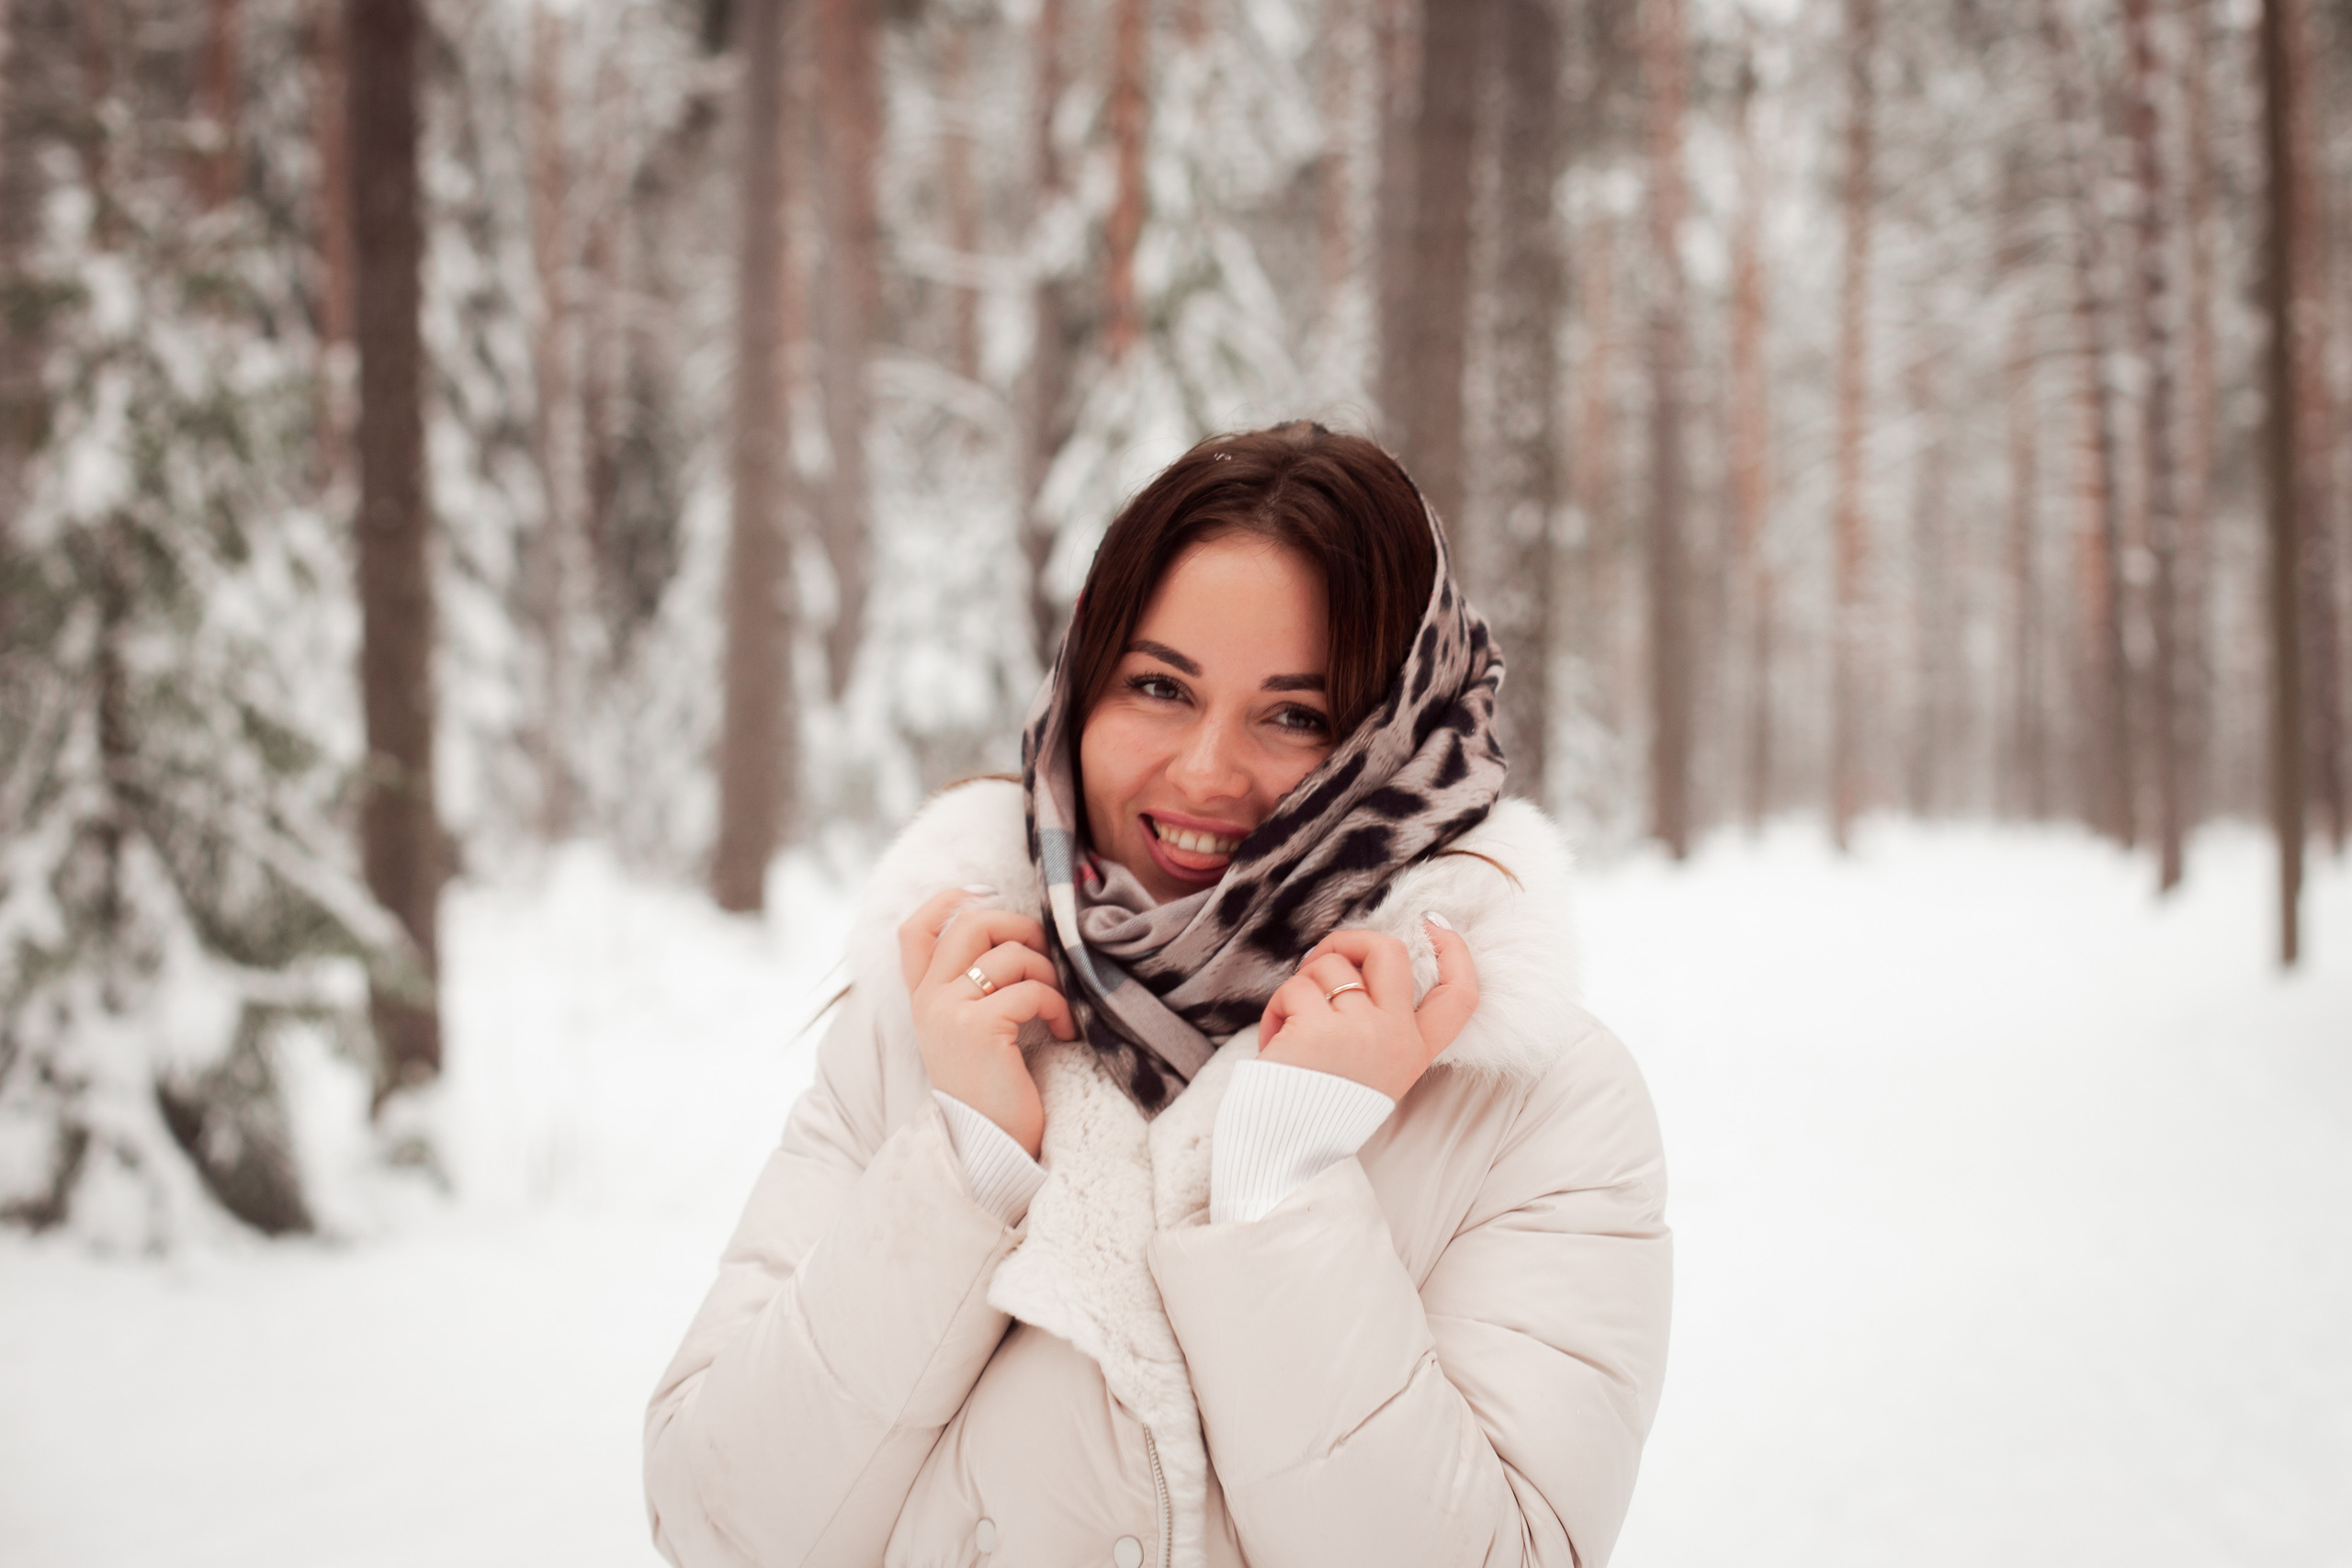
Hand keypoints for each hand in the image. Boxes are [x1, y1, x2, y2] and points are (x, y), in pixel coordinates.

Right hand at [899, 886, 1073, 1159]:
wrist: (986, 1150)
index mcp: (923, 999)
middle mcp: (928, 1000)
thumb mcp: (972, 1033)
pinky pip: (1030, 990)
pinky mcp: (978, 1027)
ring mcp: (949, 1011)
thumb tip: (1016, 937)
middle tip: (1047, 956)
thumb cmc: (992, 1093)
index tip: (987, 893)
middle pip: (970, 924)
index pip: (916, 930)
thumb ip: (974, 988)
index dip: (949, 900)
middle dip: (1020, 928)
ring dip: (1048, 974)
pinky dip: (1058, 1005)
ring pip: (1008, 954)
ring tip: (1059, 1007)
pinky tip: (1064, 1031)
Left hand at [1255, 917, 1478, 1101]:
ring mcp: (1361, 1030)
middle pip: (1389, 953)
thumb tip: (1354, 965)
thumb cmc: (1320, 1110)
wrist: (1288, 1154)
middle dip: (1350, 939)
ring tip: (1290, 1024)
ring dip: (1301, 985)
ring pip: (1330, 966)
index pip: (1459, 995)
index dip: (1454, 951)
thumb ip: (1378, 1024)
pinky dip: (1277, 1008)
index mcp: (1415, 1051)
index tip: (1433, 924)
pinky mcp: (1319, 1028)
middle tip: (1321, 959)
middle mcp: (1396, 1038)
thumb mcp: (1371, 1071)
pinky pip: (1294, 988)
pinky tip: (1275, 1039)